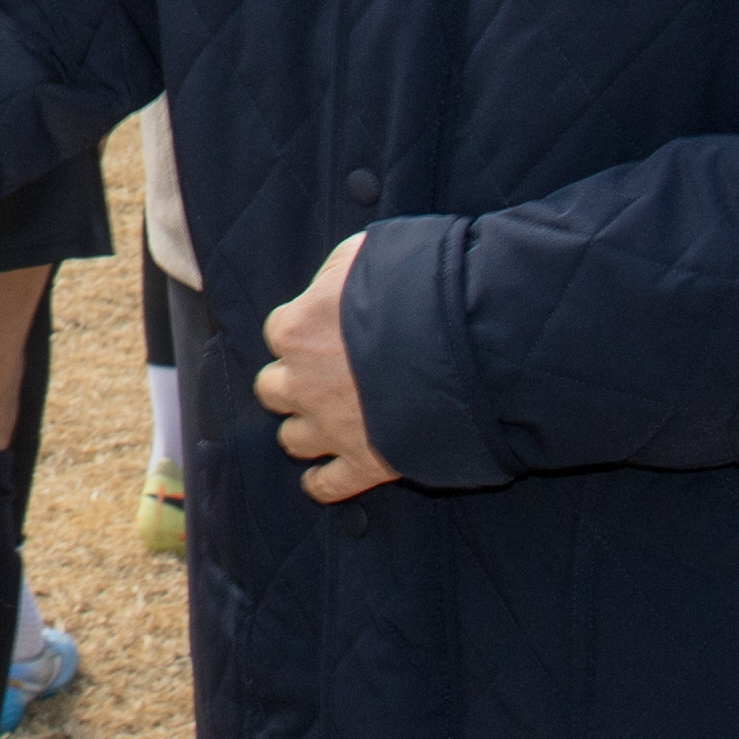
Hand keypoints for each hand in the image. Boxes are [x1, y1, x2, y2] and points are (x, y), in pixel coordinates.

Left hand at [258, 230, 398, 505]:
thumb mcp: (367, 253)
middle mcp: (303, 383)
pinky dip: (323, 484)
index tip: (323, 333)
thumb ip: (339, 271)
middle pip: (273, 389)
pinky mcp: (364, 464)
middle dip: (294, 383)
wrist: (465, 346)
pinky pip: (327, 485)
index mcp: (297, 330)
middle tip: (320, 378)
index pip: (279, 332)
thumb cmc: (416, 290)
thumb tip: (333, 284)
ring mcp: (331, 428)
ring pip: (292, 439)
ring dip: (305, 430)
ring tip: (326, 423)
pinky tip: (324, 480)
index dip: (303, 333)